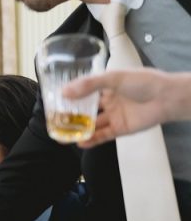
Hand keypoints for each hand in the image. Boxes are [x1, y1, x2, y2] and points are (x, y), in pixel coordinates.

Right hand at [63, 69, 190, 146]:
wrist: (167, 97)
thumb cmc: (144, 82)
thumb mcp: (113, 78)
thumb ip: (89, 85)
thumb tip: (65, 92)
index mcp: (107, 86)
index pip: (84, 91)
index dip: (71, 96)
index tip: (55, 100)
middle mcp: (109, 101)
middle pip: (86, 110)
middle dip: (70, 115)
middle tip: (54, 120)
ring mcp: (115, 116)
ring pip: (92, 124)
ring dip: (78, 130)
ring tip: (61, 135)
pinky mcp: (121, 129)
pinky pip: (103, 136)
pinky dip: (92, 140)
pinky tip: (80, 142)